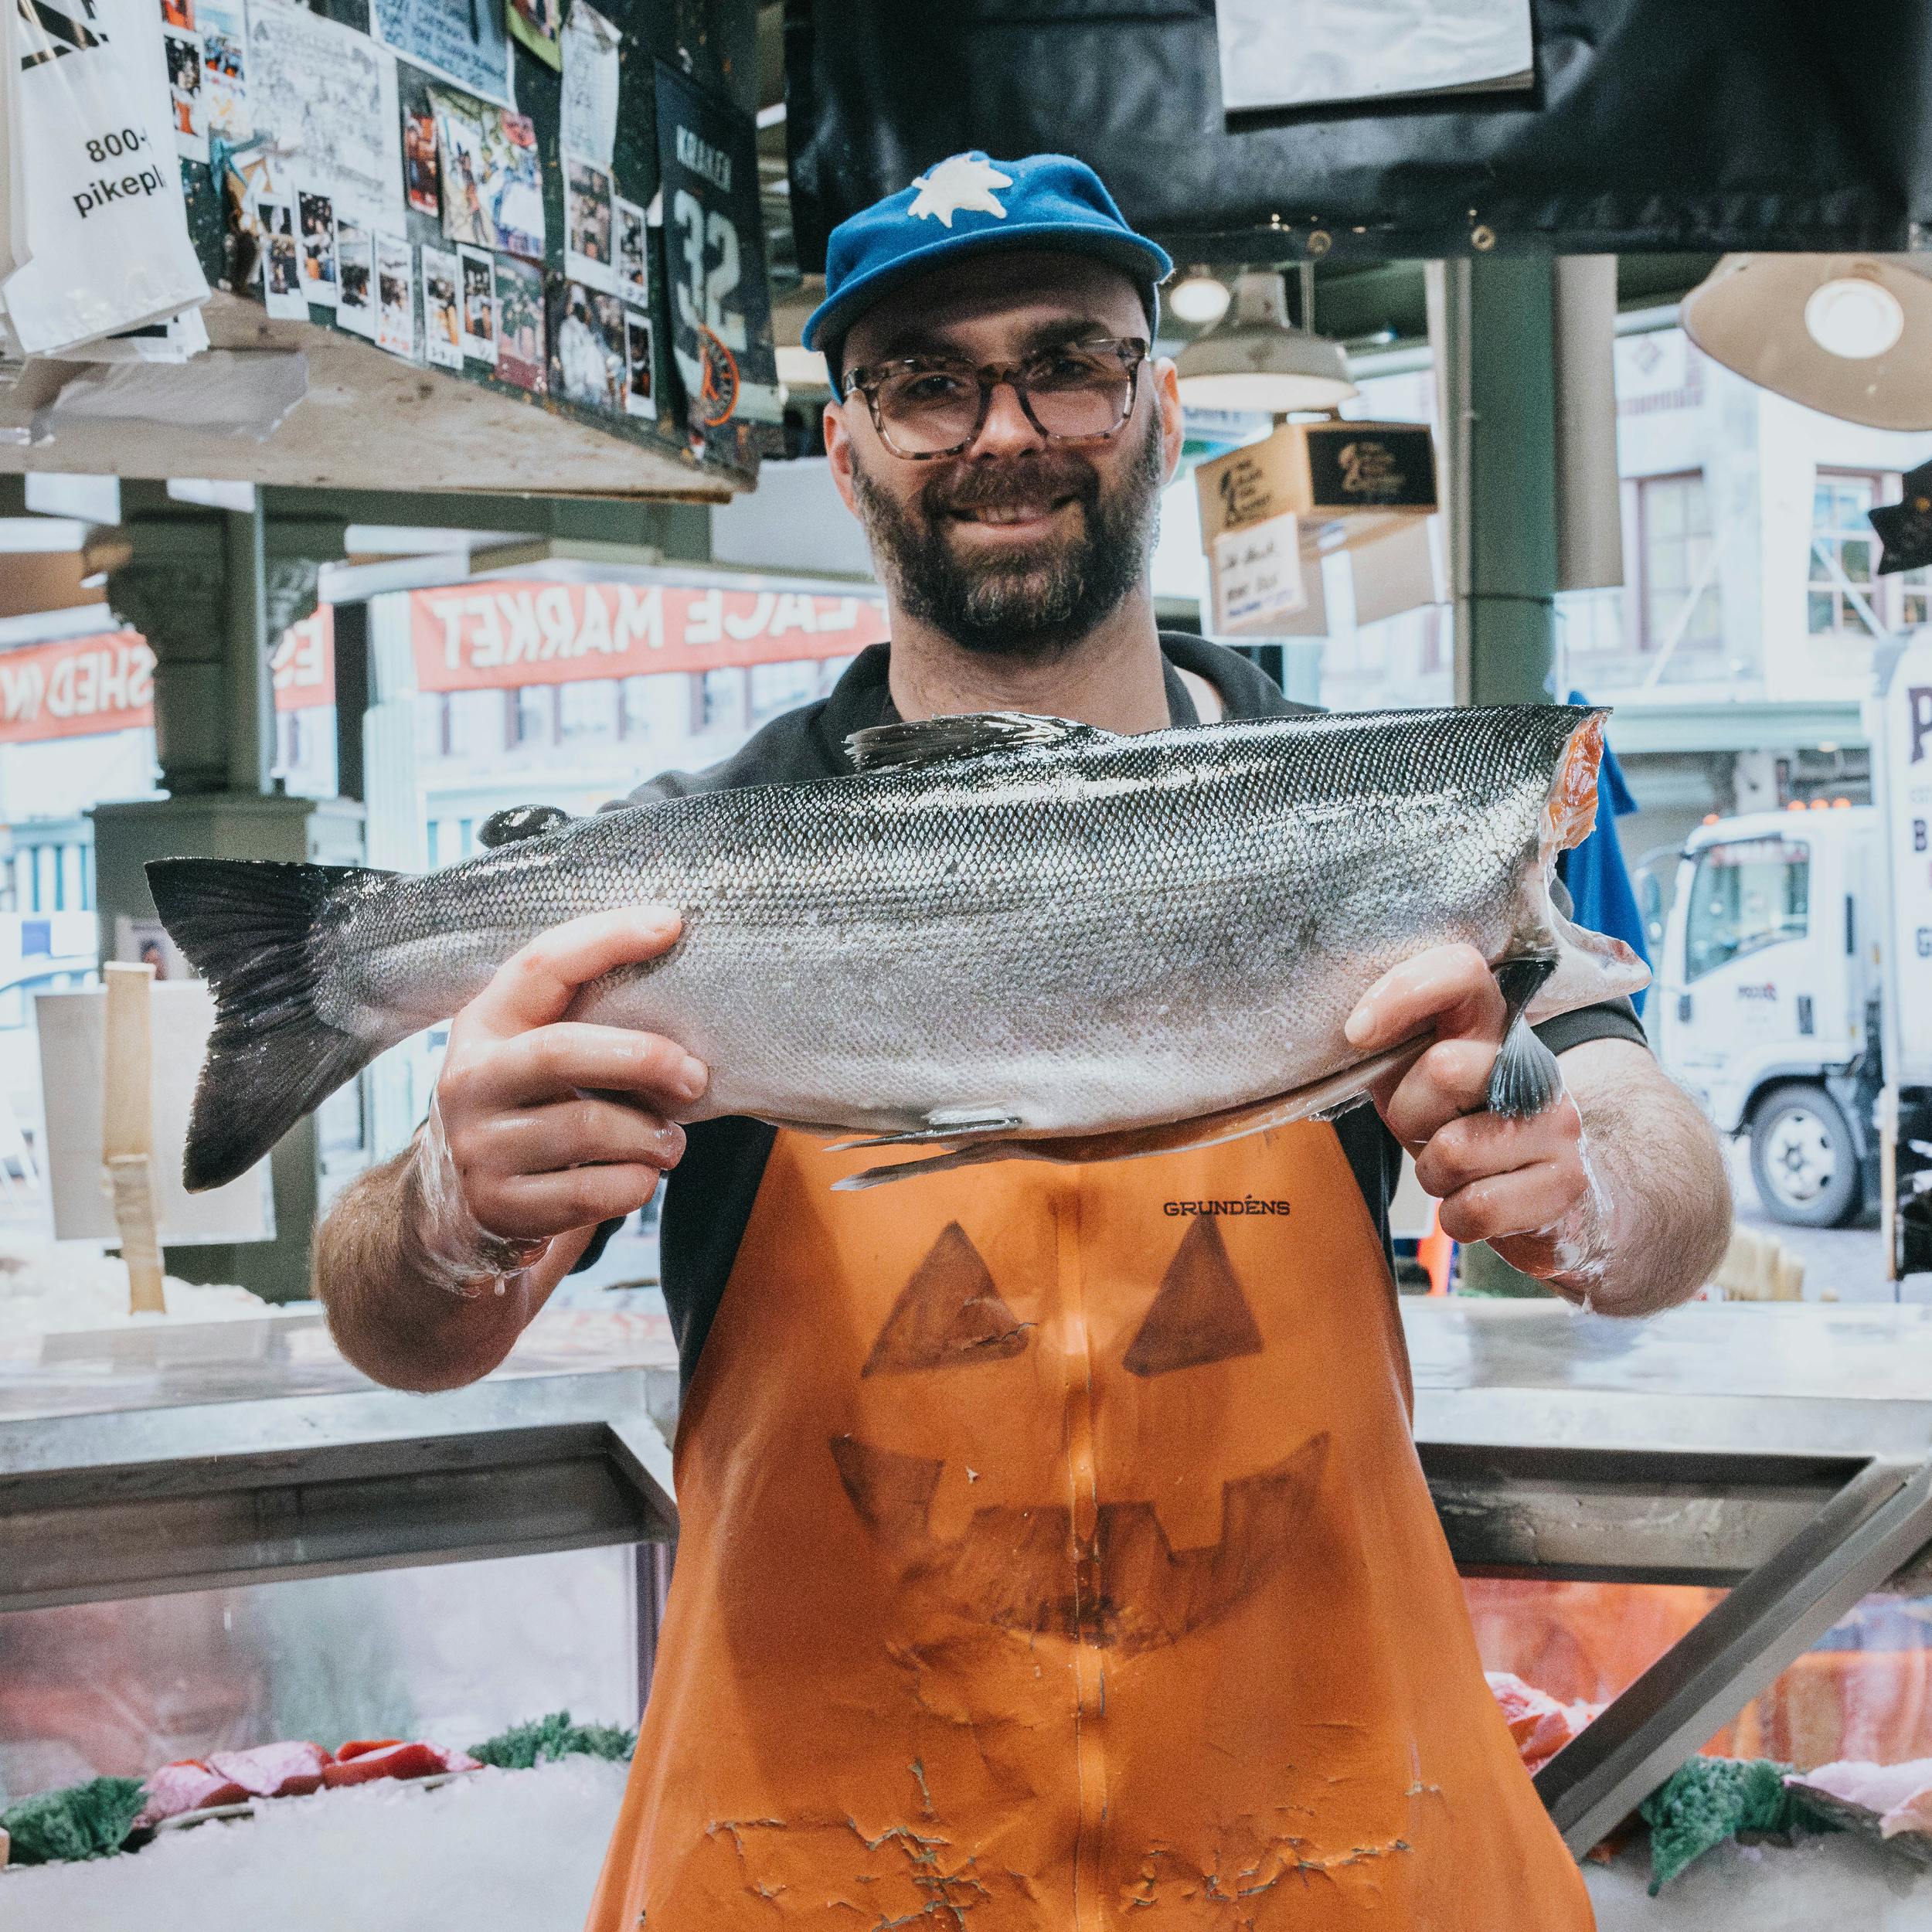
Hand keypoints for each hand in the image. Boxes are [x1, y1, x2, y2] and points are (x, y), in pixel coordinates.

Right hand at [432, 907, 706, 1248]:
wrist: (455, 1211)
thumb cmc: (527, 1113)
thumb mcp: (533, 1057)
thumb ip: (585, 1023)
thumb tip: (686, 996)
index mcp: (485, 1024)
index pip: (543, 965)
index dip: (606, 938)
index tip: (670, 924)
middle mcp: (470, 1080)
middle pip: (563, 1051)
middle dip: (645, 1059)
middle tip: (696, 1078)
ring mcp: (478, 1146)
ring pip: (589, 1128)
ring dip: (653, 1136)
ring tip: (670, 1142)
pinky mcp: (497, 1206)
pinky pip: (592, 1192)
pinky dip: (635, 1185)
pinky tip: (639, 1177)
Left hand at [1345, 944, 1608, 1284]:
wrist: (1548, 1202)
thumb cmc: (1463, 1132)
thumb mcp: (1417, 1084)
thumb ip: (1390, 1053)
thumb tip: (1353, 1034)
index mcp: (1491, 1027)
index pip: (1460, 971)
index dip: (1402, 993)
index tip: (1359, 1033)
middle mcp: (1533, 1066)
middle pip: (1445, 1068)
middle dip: (1411, 1115)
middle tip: (1424, 1131)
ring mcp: (1557, 1122)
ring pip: (1453, 1151)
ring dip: (1433, 1174)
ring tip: (1455, 1171)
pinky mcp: (1566, 1182)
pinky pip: (1474, 1208)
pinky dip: (1456, 1218)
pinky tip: (1475, 1204)